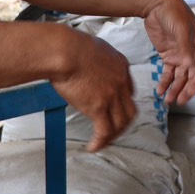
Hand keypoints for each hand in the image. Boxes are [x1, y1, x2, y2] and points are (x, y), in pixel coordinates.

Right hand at [50, 31, 135, 151]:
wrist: (64, 51)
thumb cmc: (68, 46)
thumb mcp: (91, 48)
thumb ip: (94, 60)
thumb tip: (84, 67)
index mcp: (120, 65)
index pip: (128, 90)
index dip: (122, 103)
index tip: (113, 110)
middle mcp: (121, 82)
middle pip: (130, 110)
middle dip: (122, 123)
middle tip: (111, 131)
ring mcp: (112, 95)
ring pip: (121, 123)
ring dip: (113, 135)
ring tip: (101, 142)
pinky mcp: (98, 107)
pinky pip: (104, 131)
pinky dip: (100, 142)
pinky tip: (92, 147)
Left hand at [142, 0, 194, 105]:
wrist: (156, 3)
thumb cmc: (173, 12)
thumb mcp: (180, 29)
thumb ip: (184, 48)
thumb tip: (188, 66)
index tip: (188, 94)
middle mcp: (193, 52)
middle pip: (192, 76)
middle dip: (185, 90)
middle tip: (177, 101)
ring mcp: (180, 54)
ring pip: (180, 77)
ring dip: (175, 88)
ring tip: (167, 100)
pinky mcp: (168, 54)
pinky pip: (168, 72)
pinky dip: (165, 81)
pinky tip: (161, 90)